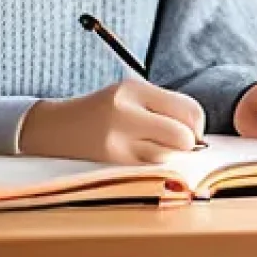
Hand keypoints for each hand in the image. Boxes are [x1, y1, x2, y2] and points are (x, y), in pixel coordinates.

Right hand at [18, 79, 205, 164]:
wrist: (56, 128)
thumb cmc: (102, 110)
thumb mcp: (130, 96)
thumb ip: (164, 107)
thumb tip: (199, 134)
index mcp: (134, 89)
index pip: (188, 109)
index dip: (197, 125)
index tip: (190, 130)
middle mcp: (126, 111)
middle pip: (183, 136)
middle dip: (187, 144)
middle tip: (176, 143)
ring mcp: (117, 139)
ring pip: (167, 156)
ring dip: (167, 155)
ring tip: (149, 146)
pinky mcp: (111, 162)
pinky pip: (149, 168)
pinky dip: (152, 165)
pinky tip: (137, 155)